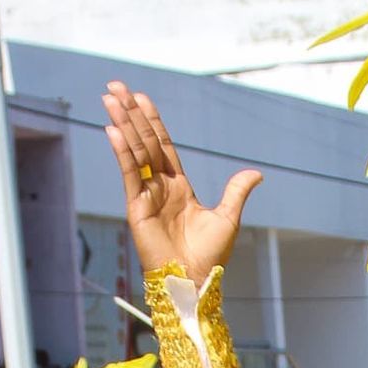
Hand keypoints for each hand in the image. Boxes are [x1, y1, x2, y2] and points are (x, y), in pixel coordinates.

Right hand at [102, 81, 261, 281]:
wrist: (194, 281)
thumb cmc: (210, 257)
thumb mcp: (228, 218)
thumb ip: (236, 191)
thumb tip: (257, 173)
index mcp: (179, 187)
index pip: (163, 145)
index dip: (152, 121)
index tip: (141, 97)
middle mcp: (159, 187)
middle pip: (144, 141)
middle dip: (131, 113)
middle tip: (116, 86)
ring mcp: (146, 196)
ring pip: (133, 152)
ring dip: (122, 123)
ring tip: (110, 97)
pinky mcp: (136, 208)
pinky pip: (129, 173)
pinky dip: (122, 151)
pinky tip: (113, 129)